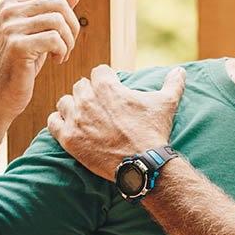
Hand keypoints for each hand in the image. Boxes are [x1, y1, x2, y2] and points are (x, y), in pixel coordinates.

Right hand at [0, 0, 81, 122]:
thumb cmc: (21, 64)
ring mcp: (10, 28)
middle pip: (58, 3)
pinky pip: (54, 39)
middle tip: (68, 46)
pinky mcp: (16, 46)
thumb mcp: (39, 34)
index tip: (63, 33)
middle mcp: (8, 11)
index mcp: (10, 3)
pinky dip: (62, 51)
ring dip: (68, 41)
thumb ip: (54, 11)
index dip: (66, 12)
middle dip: (72, 26)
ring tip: (62, 55)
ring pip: (58, 21)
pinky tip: (57, 62)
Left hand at [48, 64, 185, 180]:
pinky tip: (69, 127)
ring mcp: (76, 119)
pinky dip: (59, 123)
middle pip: (80, 85)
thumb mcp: (166, 104)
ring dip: (72, 107)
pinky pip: (53, 122)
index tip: (111, 89)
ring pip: (65, 102)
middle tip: (99, 107)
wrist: (142, 164)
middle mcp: (88, 99)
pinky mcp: (68, 138)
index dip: (105, 79)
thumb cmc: (153, 132)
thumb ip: (173, 84)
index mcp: (108, 87)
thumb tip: (181, 71)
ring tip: (83, 117)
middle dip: (89, 93)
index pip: (98, 72)